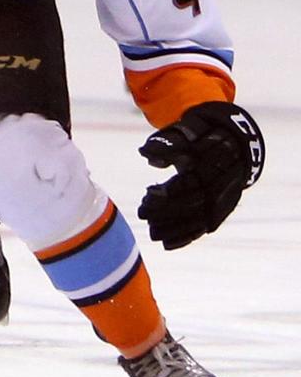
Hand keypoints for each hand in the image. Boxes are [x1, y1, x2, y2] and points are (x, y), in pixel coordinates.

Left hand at [137, 101, 263, 249]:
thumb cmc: (200, 135)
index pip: (190, 181)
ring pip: (202, 217)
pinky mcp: (225, 207)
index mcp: (213, 160)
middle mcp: (223, 180)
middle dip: (168, 211)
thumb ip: (166, 143)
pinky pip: (207, 225)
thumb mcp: (184, 132)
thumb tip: (145, 153)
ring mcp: (227, 196)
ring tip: (152, 233)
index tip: (146, 195)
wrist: (234, 141)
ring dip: (176, 228)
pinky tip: (168, 244)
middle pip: (195, 202)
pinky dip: (188, 237)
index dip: (169, 192)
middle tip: (142, 214)